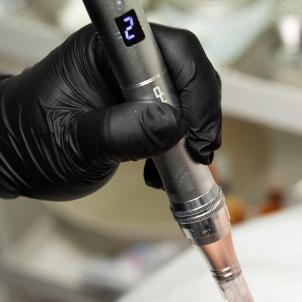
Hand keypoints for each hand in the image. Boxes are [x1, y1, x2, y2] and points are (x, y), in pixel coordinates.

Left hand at [0, 24, 220, 199]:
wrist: (18, 158)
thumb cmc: (32, 143)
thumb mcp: (77, 144)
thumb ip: (124, 132)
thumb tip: (174, 124)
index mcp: (105, 52)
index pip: (173, 50)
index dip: (194, 89)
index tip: (193, 132)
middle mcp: (125, 62)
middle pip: (190, 71)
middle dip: (201, 115)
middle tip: (197, 153)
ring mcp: (135, 85)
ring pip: (189, 97)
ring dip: (194, 134)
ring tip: (174, 165)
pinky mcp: (141, 108)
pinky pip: (179, 119)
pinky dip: (182, 146)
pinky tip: (163, 168)